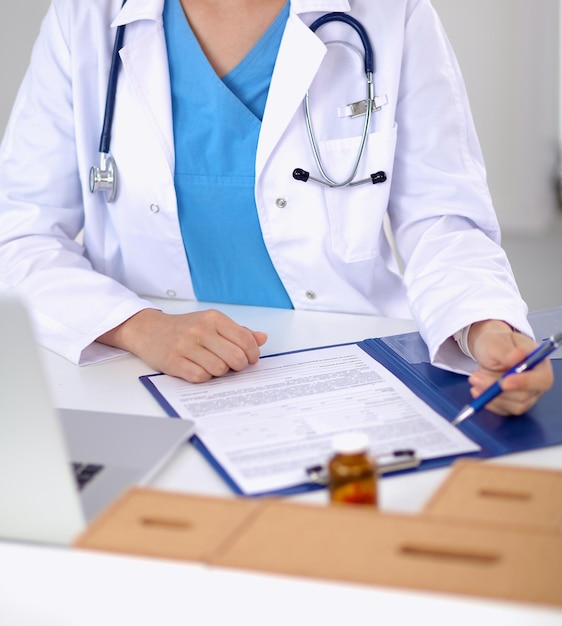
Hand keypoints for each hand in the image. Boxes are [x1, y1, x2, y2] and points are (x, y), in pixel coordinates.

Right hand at [98, 308, 267, 382]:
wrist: (149, 330)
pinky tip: (199, 369)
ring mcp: (185, 346)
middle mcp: (200, 330)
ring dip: (220, 372)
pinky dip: (204, 377)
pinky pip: (200, 377)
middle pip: (236, 358)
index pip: (245, 340)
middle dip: (239, 366)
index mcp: (213, 318)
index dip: (253, 354)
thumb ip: (238, 331)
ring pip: (219, 369)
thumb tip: (262, 338)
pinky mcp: (173, 362)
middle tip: (233, 366)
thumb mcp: (212, 323)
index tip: (250, 359)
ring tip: (213, 365)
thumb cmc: (184, 329)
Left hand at [467, 320, 553, 414]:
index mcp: (540, 363)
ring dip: (491, 396)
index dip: (525, 383)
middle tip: (475, 378)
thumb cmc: (496, 344)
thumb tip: (518, 356)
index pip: (542, 379)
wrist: (488, 351)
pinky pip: (504, 410)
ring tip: (474, 379)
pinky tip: (477, 390)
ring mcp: (527, 395)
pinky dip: (488, 403)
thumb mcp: (497, 341)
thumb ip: (506, 350)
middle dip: (498, 390)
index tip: (504, 382)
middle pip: (525, 396)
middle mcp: (536, 382)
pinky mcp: (514, 404)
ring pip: (514, 406)